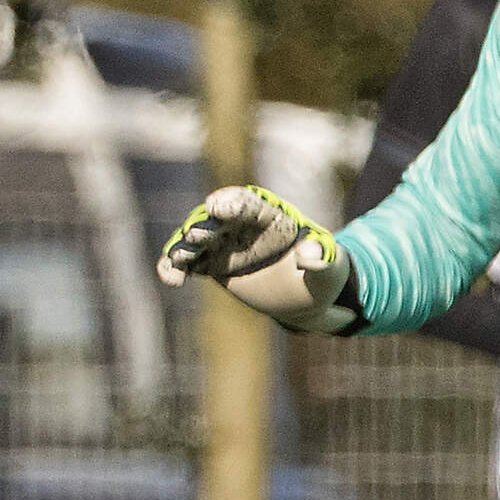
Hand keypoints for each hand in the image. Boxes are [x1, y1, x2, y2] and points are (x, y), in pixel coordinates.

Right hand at [155, 186, 358, 331]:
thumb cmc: (322, 276)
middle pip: (216, 219)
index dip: (232, 203)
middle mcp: (242, 225)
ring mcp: (224, 243)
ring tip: (177, 262)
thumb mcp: (329, 268)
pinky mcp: (211, 262)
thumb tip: (309, 257)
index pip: (249, 203)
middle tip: (195, 236)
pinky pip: (187, 261)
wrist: (304, 296)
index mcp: (271, 217)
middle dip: (203, 225)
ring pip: (195, 239)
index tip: (216, 207)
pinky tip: (170, 278)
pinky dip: (174, 266)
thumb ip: (322, 258)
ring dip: (183, 247)